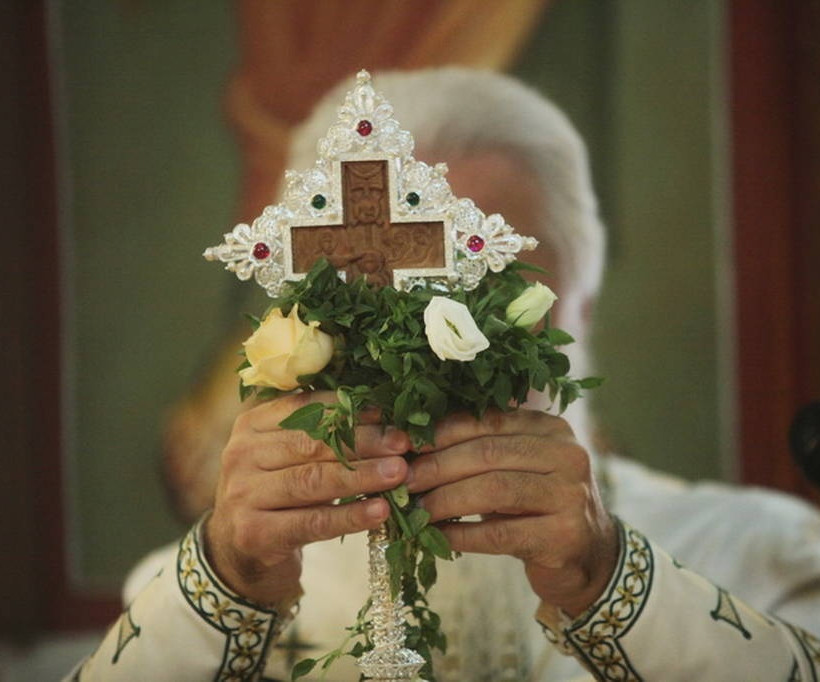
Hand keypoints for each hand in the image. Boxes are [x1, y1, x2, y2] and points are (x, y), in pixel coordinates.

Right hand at [205, 391, 409, 606]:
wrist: (239, 549)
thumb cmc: (278, 492)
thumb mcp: (288, 455)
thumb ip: (322, 433)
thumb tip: (384, 415)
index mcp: (251, 424)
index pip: (304, 409)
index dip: (348, 411)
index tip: (388, 414)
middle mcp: (240, 454)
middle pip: (311, 444)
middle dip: (362, 443)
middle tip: (402, 444)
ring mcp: (243, 495)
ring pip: (312, 481)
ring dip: (361, 476)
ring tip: (399, 473)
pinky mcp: (254, 534)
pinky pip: (312, 522)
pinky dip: (350, 516)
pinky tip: (381, 511)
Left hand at [407, 409, 617, 616]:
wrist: (589, 555)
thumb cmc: (538, 505)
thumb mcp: (518, 468)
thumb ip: (481, 450)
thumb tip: (413, 444)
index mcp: (551, 428)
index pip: (488, 421)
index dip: (443, 434)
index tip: (407, 448)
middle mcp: (567, 454)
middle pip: (487, 453)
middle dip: (437, 467)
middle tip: (403, 482)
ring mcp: (570, 494)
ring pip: (493, 490)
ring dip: (445, 500)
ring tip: (415, 511)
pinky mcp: (565, 535)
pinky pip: (500, 533)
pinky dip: (462, 535)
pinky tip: (438, 538)